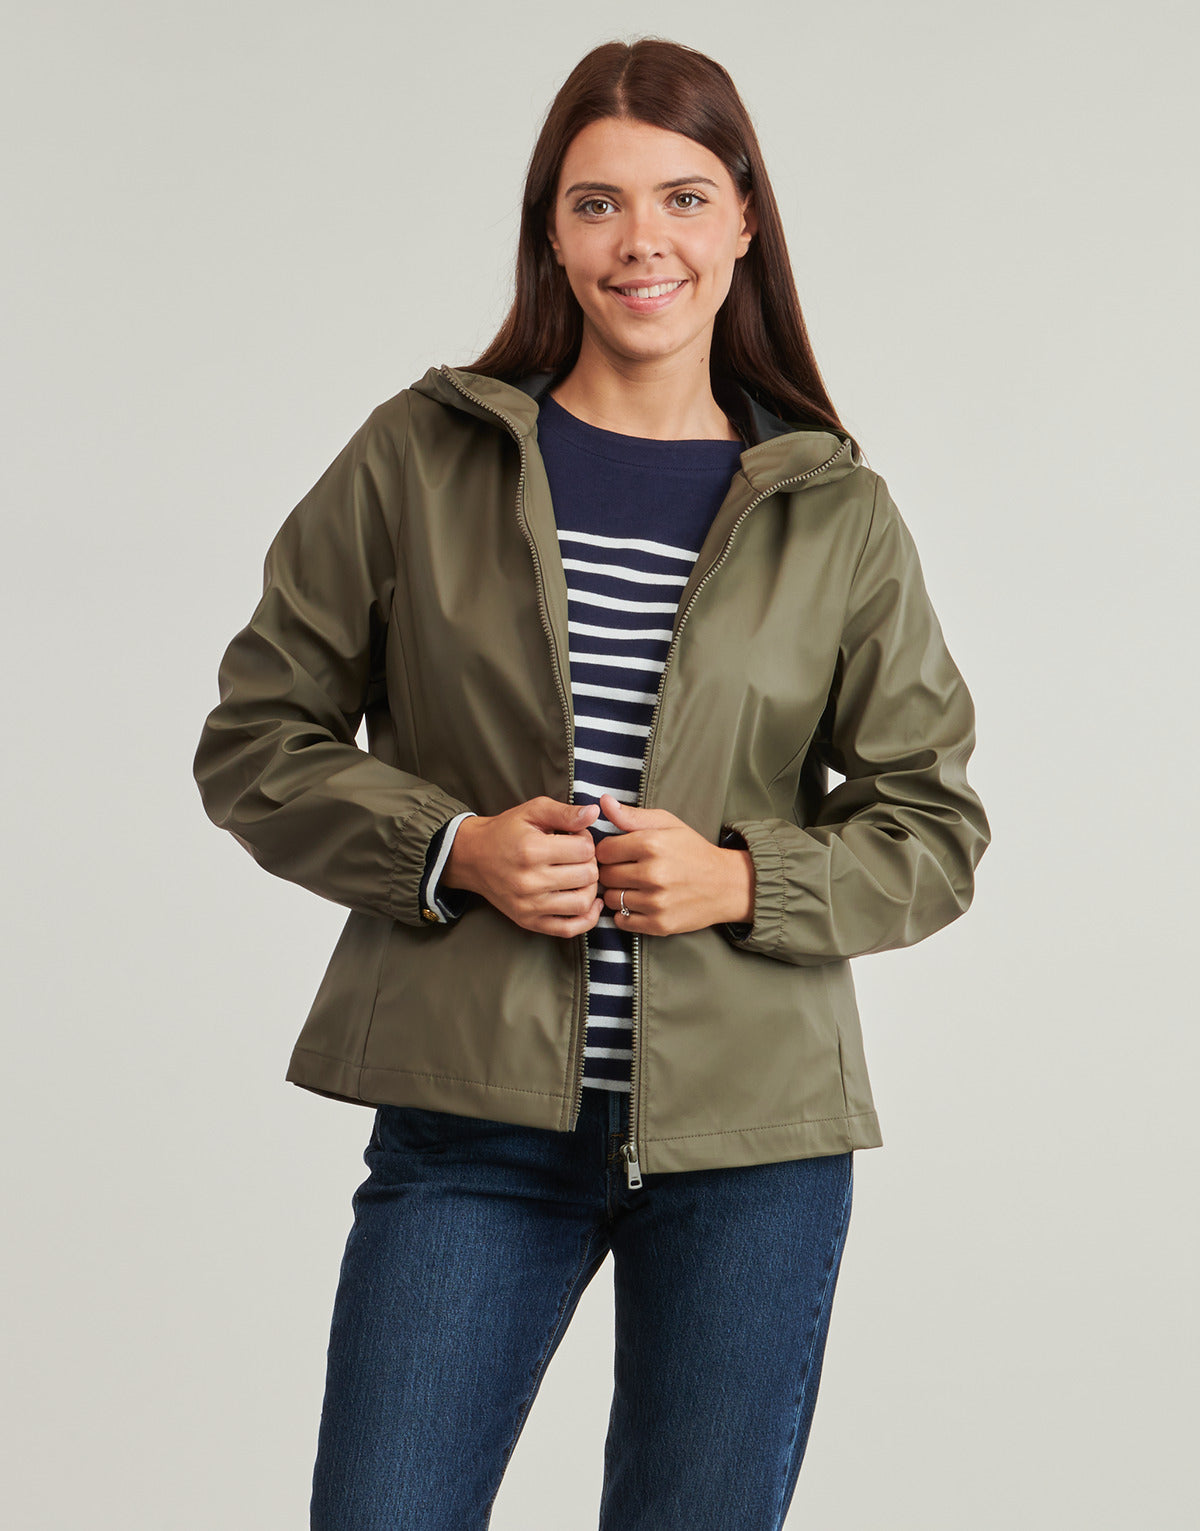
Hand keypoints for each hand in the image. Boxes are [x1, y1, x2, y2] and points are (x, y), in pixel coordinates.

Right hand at [444, 796, 604, 936]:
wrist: (472, 857)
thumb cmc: (505, 831)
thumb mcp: (532, 811)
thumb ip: (565, 812)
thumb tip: (594, 813)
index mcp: (531, 850)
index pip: (585, 850)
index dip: (587, 840)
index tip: (576, 837)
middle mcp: (529, 881)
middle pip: (587, 876)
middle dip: (590, 862)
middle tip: (579, 856)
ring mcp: (528, 905)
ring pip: (582, 903)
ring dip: (590, 888)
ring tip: (581, 876)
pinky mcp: (528, 921)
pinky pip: (568, 929)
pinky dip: (586, 918)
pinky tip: (588, 902)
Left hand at [594, 793, 754, 934]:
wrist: (727, 884)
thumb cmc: (693, 851)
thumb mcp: (667, 824)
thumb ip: (632, 815)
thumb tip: (603, 801)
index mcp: (651, 844)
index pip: (603, 851)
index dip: (609, 851)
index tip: (620, 853)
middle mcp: (652, 874)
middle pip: (606, 876)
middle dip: (613, 872)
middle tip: (628, 870)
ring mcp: (656, 902)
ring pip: (611, 899)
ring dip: (618, 893)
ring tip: (635, 887)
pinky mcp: (659, 925)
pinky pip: (622, 921)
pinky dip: (625, 914)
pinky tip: (640, 903)